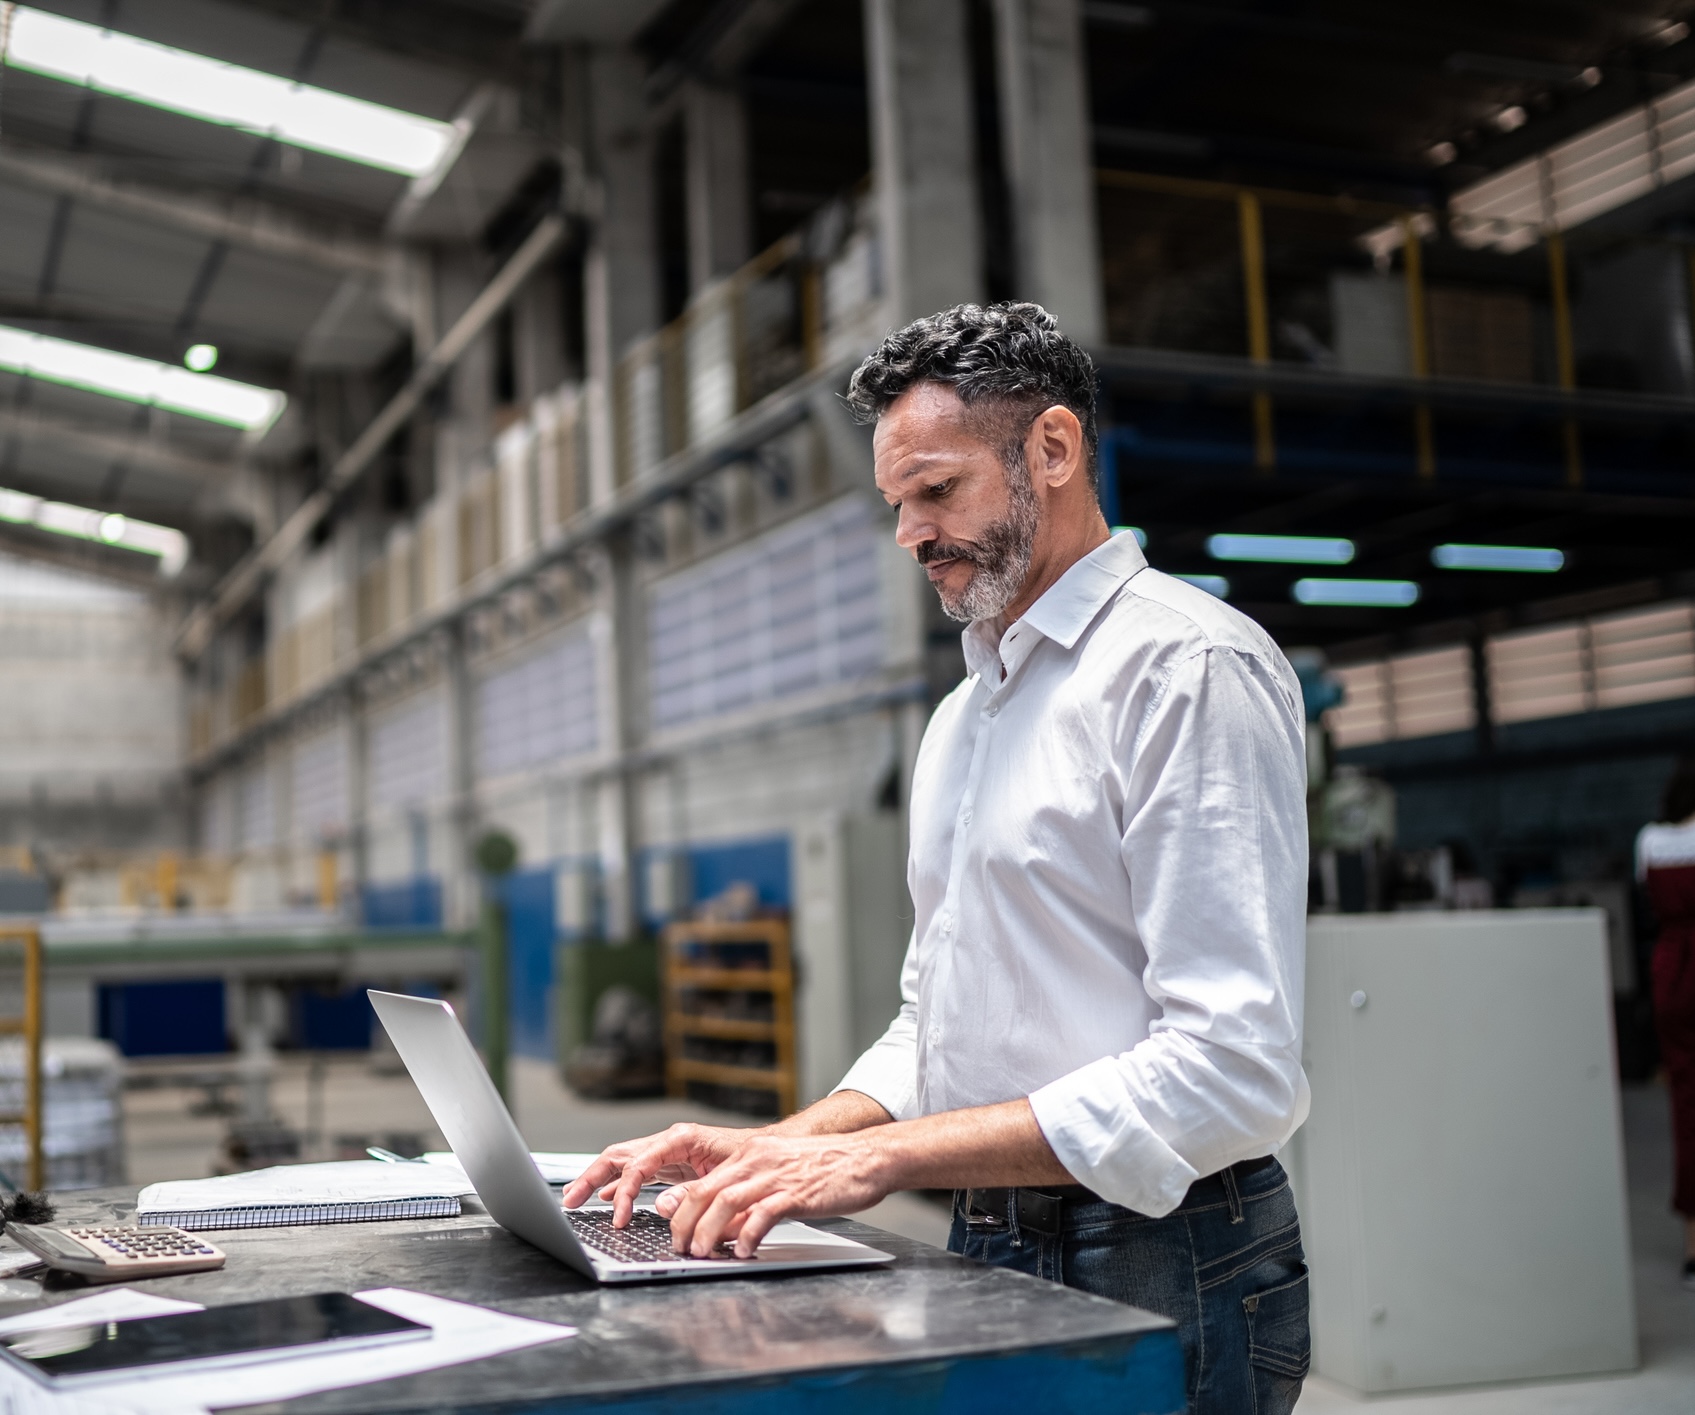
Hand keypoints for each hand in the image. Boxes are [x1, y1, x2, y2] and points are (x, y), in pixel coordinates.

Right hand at [561, 1123, 758, 1226]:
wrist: (770, 1153)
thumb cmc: (752, 1159)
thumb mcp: (725, 1177)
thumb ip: (692, 1192)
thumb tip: (660, 1207)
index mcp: (680, 1139)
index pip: (638, 1164)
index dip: (624, 1192)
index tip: (618, 1218)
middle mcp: (669, 1141)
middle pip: (619, 1155)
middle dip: (591, 1177)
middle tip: (569, 1201)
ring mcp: (667, 1152)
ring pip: (622, 1162)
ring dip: (596, 1179)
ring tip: (574, 1197)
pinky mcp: (670, 1164)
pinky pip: (635, 1171)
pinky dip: (617, 1184)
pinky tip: (605, 1197)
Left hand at [660, 1131, 891, 1257]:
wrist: (867, 1157)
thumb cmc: (827, 1169)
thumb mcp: (780, 1175)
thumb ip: (751, 1197)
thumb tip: (723, 1227)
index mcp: (752, 1154)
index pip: (704, 1182)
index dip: (683, 1210)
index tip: (676, 1233)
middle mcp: (758, 1160)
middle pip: (707, 1192)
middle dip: (687, 1224)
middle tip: (683, 1249)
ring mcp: (777, 1175)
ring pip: (726, 1202)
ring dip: (709, 1231)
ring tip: (704, 1253)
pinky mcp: (797, 1192)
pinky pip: (763, 1214)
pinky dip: (748, 1234)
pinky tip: (745, 1251)